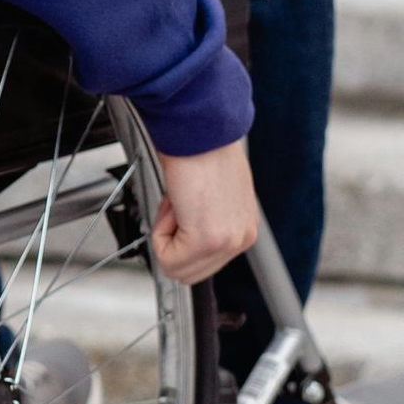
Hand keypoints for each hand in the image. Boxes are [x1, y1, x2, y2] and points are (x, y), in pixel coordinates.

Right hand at [149, 140, 257, 284]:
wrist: (199, 130)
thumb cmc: (201, 148)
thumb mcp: (214, 191)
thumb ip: (206, 217)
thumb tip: (183, 227)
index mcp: (244, 226)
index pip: (205, 262)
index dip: (181, 239)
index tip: (180, 212)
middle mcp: (241, 237)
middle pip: (191, 273)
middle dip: (173, 243)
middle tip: (177, 208)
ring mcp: (226, 241)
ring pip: (178, 269)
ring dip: (167, 237)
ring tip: (177, 203)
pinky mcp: (207, 240)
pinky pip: (167, 257)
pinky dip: (160, 232)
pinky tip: (174, 204)